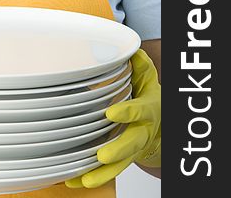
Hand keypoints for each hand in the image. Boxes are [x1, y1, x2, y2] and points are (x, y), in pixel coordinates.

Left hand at [65, 49, 160, 188]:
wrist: (160, 124)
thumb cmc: (149, 98)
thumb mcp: (149, 79)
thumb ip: (141, 65)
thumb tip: (132, 50)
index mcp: (148, 110)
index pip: (139, 111)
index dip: (128, 112)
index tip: (112, 113)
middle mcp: (140, 132)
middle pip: (131, 145)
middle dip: (117, 151)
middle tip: (102, 156)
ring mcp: (131, 149)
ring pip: (119, 165)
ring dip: (101, 174)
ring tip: (85, 179)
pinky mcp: (119, 159)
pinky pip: (106, 172)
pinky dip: (90, 177)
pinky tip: (72, 181)